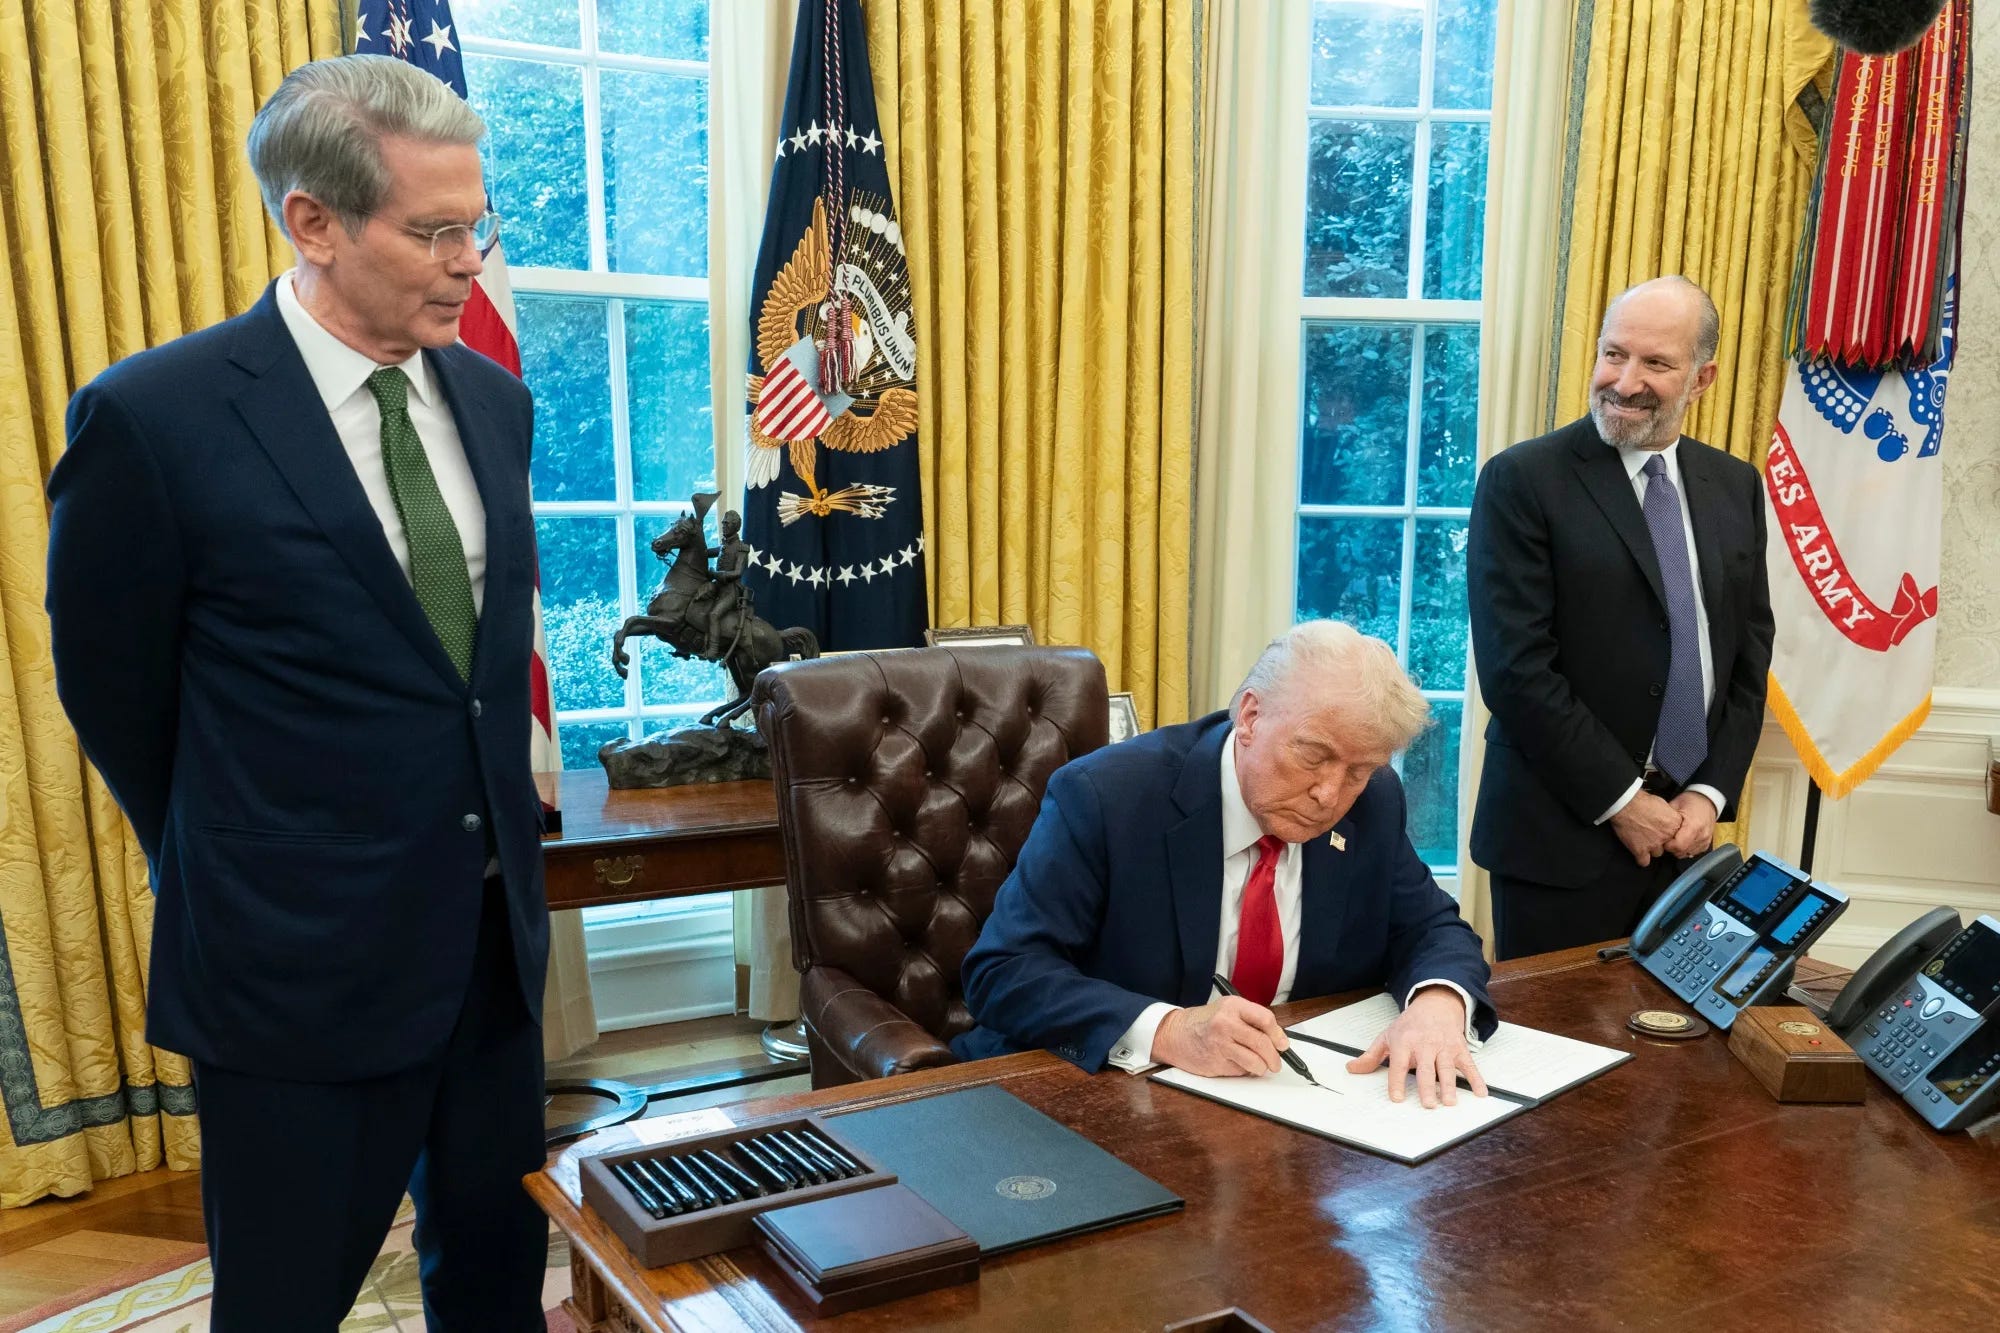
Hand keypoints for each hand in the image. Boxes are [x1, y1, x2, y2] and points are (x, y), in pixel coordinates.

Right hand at [1151, 997, 1286, 1077]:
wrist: (1175, 1033)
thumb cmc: (1205, 1022)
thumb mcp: (1227, 1010)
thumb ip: (1251, 1020)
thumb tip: (1277, 1040)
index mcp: (1232, 1006)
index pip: (1265, 1019)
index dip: (1278, 1035)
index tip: (1283, 1044)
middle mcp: (1226, 1023)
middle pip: (1262, 1044)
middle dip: (1274, 1058)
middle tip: (1276, 1063)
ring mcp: (1220, 1044)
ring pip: (1255, 1062)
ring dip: (1261, 1068)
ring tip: (1257, 1065)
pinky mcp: (1216, 1062)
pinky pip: (1240, 1071)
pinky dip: (1243, 1070)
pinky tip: (1234, 1062)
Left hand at [1345, 987, 1487, 1107]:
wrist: (1435, 1004)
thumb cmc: (1409, 1026)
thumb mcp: (1387, 1036)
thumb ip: (1371, 1056)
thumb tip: (1351, 1069)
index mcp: (1405, 1042)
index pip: (1399, 1064)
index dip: (1396, 1081)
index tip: (1397, 1098)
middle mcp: (1425, 1044)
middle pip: (1425, 1069)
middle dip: (1427, 1087)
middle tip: (1428, 1104)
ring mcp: (1444, 1046)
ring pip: (1447, 1068)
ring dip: (1449, 1086)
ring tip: (1449, 1102)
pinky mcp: (1459, 1048)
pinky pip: (1469, 1065)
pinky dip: (1476, 1079)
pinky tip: (1481, 1093)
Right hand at [1610, 791, 1682, 866]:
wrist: (1626, 804)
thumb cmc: (1642, 800)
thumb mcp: (1662, 803)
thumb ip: (1668, 815)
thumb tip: (1667, 818)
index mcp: (1675, 823)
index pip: (1679, 836)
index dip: (1670, 834)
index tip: (1664, 831)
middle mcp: (1667, 836)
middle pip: (1668, 845)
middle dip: (1661, 841)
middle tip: (1652, 834)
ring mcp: (1654, 844)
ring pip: (1657, 853)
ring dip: (1651, 848)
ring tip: (1643, 840)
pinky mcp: (1640, 850)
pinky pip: (1644, 862)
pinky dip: (1641, 858)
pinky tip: (1638, 852)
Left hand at [1663, 791, 1718, 858]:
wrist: (1707, 801)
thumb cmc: (1691, 801)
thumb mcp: (1676, 804)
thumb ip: (1666, 817)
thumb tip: (1655, 826)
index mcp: (1694, 825)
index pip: (1678, 845)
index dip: (1668, 845)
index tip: (1663, 839)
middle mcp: (1702, 835)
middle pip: (1682, 851)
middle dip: (1671, 848)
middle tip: (1667, 838)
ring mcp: (1705, 840)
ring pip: (1687, 854)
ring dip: (1678, 849)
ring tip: (1674, 838)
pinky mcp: (1706, 844)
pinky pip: (1693, 853)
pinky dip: (1685, 849)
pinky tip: (1682, 840)